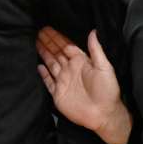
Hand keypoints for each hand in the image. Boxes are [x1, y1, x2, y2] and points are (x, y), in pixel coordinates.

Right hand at [36, 27, 129, 143]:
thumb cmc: (107, 91)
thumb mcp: (105, 67)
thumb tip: (93, 31)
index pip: (66, 46)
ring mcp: (63, 81)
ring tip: (35, 43)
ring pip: (50, 64)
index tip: (47, 29)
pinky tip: (38, 66)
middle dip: (48, 42)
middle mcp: (70, 70)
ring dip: (44, 54)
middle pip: (56, 53)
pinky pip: (48, 82)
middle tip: (38, 32)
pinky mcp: (58, 94)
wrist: (103, 114)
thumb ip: (96, 49)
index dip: (57, 37)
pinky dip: (43, 74)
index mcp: (81, 62)